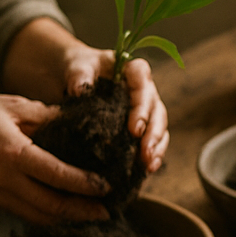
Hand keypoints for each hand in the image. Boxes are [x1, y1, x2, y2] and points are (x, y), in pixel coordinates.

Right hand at [0, 94, 109, 224]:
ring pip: (39, 216)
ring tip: (91, 216)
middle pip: (51, 206)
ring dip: (67, 219)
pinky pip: (26, 213)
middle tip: (107, 212)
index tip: (107, 187)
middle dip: (82, 212)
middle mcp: (4, 179)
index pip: (57, 175)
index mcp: (12, 153)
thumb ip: (48, 117)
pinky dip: (48, 216)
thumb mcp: (12, 106)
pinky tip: (65, 212)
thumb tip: (82, 123)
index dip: (85, 185)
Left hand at [63, 50, 169, 175]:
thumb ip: (79, 74)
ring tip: (149, 165)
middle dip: (153, 133)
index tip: (135, 129)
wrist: (76, 78)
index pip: (143, 84)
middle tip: (145, 152)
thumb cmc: (79, 68)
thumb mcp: (76, 66)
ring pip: (159, 128)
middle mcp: (145, 90)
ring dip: (156, 147)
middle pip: (156, 110)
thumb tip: (79, 90)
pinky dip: (152, 155)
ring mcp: (147, 109)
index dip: (142, 106)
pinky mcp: (143, 126)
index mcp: (133, 71)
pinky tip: (147, 170)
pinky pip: (153, 141)